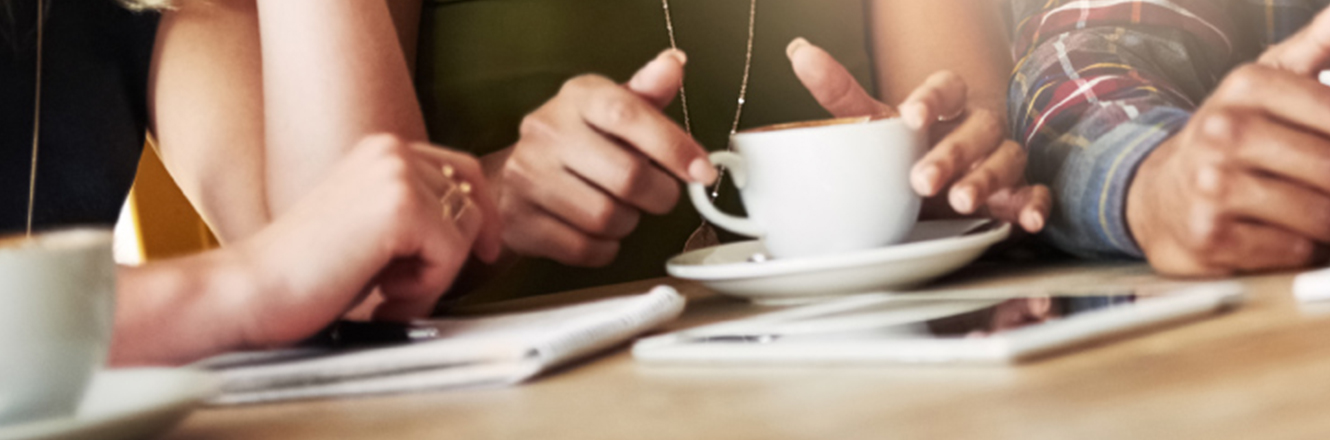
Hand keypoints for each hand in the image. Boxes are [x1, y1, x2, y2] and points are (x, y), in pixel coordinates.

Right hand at [235, 134, 500, 346]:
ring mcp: (397, 173)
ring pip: (465, 231)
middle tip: (403, 289)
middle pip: (471, 202)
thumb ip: (415, 214)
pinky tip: (383, 295)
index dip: (482, 214)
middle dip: (451, 256)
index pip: (463, 170)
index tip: (487, 252)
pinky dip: (426, 288)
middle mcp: (392, 149)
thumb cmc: (306, 272)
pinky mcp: (402, 205)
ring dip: (434, 276)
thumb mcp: (371, 228)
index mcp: (381, 148)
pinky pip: (451, 255)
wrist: (253, 290)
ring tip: (387, 293)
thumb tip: (480, 227)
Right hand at [491, 49, 713, 266]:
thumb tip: (674, 64)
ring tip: (619, 208)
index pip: (629, 114)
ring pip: (608, 218)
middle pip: (628, 177)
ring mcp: (528, 177)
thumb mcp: (611, 109)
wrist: (511, 181)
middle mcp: (547, 131)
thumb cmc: (577, 142)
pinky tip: (596, 231)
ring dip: (628, 222)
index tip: (702, 171)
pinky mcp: (521, 221)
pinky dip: (603, 248)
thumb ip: (648, 93)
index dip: (673, 146)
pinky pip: (585, 249)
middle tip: (660, 194)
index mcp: (577, 98)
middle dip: (659, 195)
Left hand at [785, 38, 1049, 232]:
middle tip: (922, 179)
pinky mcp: (1019, 189)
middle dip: (952, 153)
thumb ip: (839, 92)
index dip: (931, 98)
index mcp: (946, 103)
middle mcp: (979, 126)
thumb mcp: (873, 121)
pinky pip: (1035, 192)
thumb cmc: (908, 144)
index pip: (947, 86)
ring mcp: (1001, 156)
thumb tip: (799, 51)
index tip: (910, 115)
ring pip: (1007, 159)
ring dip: (986, 180)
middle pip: (977, 128)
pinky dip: (1034, 205)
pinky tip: (1027, 219)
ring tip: (962, 201)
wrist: (942, 173)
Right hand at [1125, 64, 1329, 274]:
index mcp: (1246, 85)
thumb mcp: (1265, 83)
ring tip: (1317, 211)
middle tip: (1326, 183)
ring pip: (1320, 213)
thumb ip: (1316, 47)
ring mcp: (1211, 185)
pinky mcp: (1210, 236)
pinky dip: (1304, 249)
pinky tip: (1287, 234)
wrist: (1158, 197)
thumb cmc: (1229, 139)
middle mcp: (1222, 130)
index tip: (1329, 148)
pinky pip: (1293, 249)